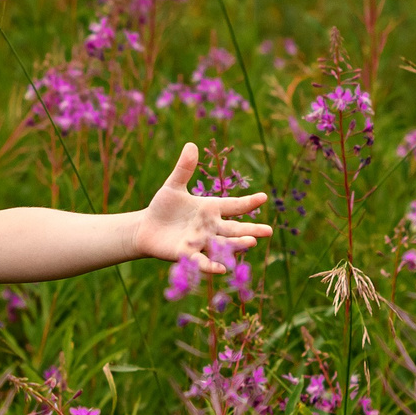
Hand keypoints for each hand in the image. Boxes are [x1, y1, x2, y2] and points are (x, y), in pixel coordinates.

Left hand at [131, 143, 273, 270]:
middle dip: (251, 230)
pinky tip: (221, 269)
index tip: (263, 197)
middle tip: (269, 231)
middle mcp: (210, 227)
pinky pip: (202, 261)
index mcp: (211, 209)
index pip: (233, 206)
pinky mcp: (187, 254)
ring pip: (222, 244)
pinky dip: (211, 266)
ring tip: (251, 242)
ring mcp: (201, 242)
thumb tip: (191, 145)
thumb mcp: (173, 186)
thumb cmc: (164, 207)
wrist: (146, 228)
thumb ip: (184, 169)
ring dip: (236, 244)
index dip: (247, 202)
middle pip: (234, 229)